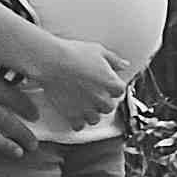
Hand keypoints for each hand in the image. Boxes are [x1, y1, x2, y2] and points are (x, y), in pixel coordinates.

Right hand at [5, 27, 129, 128]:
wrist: (52, 62)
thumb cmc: (74, 53)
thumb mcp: (98, 51)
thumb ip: (114, 60)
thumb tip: (124, 65)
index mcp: (112, 84)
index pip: (120, 91)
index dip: (111, 87)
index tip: (104, 83)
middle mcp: (102, 99)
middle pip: (108, 107)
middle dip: (102, 101)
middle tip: (92, 93)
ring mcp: (88, 109)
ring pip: (95, 119)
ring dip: (91, 113)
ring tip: (82, 104)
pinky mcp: (72, 115)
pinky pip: (79, 126)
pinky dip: (77, 121)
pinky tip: (73, 112)